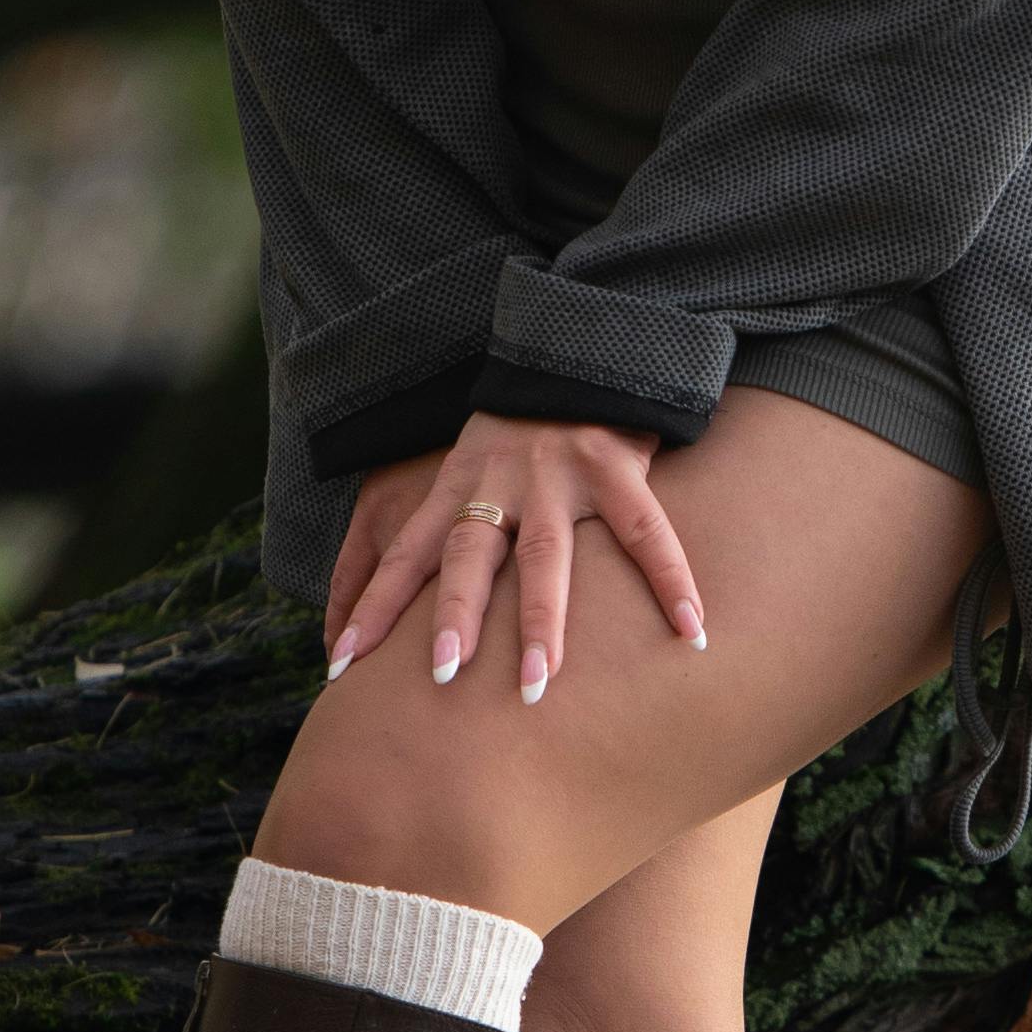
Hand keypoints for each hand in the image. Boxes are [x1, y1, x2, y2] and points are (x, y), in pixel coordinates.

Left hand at [325, 413, 708, 704]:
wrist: (578, 349)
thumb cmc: (517, 429)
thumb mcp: (465, 465)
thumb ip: (434, 524)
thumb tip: (362, 591)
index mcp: (456, 484)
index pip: (404, 553)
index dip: (372, 606)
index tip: (340, 664)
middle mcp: (499, 481)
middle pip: (468, 555)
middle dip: (454, 615)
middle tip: (440, 675)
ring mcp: (557, 474)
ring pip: (545, 555)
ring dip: (539, 621)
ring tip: (537, 682)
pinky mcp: (613, 464)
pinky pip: (644, 532)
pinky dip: (669, 579)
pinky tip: (691, 629)